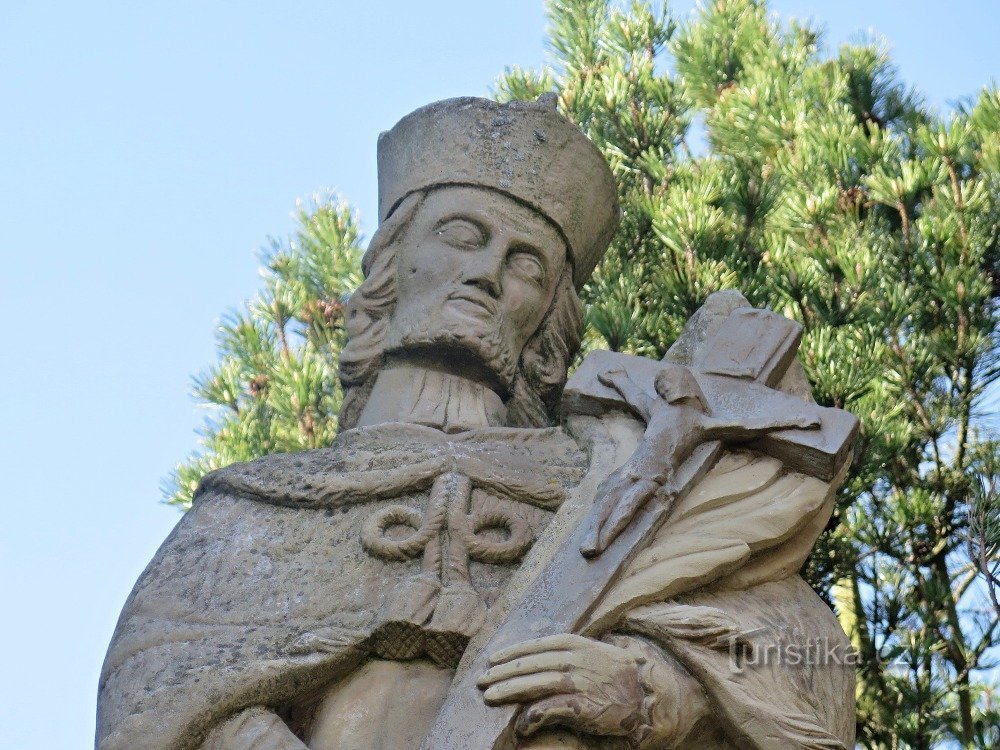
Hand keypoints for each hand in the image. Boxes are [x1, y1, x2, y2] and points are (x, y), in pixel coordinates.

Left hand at [477, 634, 645, 738]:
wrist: (648, 695)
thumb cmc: (618, 675)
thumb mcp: (595, 653)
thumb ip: (570, 652)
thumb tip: (539, 657)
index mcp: (578, 644)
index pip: (537, 645)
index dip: (513, 651)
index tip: (493, 658)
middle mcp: (576, 659)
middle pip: (532, 663)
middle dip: (504, 671)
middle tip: (482, 679)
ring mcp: (580, 682)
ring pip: (536, 683)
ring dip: (510, 690)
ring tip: (490, 696)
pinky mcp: (583, 705)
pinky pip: (551, 708)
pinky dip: (533, 715)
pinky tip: (520, 722)